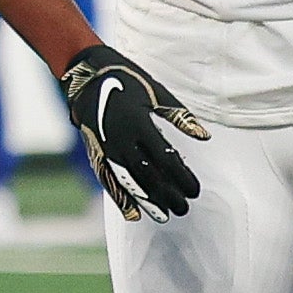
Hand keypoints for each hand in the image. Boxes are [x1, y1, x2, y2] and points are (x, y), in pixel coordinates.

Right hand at [60, 43, 205, 219]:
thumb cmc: (129, 81)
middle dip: (167, 194)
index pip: (166, 159)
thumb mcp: (157, 94)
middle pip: (149, 175)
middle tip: (184, 208)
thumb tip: (205, 137)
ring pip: (129, 181)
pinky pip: (108, 180)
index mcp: (140, 125)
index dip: (182, 177)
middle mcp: (122, 141)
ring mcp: (107, 148)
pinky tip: (132, 214)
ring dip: (147, 201)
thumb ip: (180, 117)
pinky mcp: (96, 152)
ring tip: (163, 216)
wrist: (87, 76)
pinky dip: (120, 198)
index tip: (196, 190)